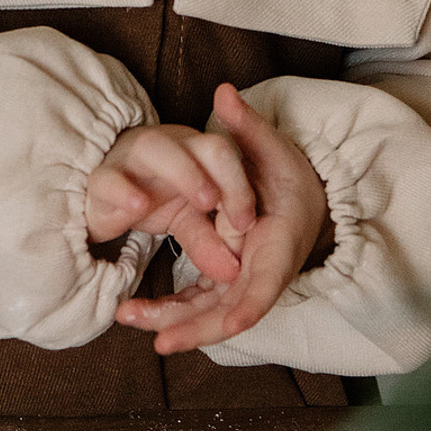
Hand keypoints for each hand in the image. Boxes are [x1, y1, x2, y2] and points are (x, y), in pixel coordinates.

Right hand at [86, 121, 256, 285]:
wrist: (105, 193)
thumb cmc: (154, 196)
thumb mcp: (188, 221)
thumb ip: (210, 241)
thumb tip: (232, 273)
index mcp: (198, 153)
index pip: (227, 156)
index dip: (239, 187)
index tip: (245, 224)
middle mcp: (171, 146)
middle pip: (205, 145)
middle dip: (225, 175)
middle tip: (222, 209)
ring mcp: (133, 157)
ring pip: (157, 147)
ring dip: (184, 172)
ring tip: (201, 203)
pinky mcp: (101, 178)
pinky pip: (110, 178)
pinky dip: (124, 190)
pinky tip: (138, 206)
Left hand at [115, 83, 328, 354]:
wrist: (301, 197)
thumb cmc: (288, 172)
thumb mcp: (272, 145)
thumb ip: (248, 124)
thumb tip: (225, 92)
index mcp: (280, 246)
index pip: (266, 286)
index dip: (247, 308)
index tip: (229, 326)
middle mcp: (263, 272)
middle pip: (230, 312)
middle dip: (195, 327)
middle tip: (157, 338)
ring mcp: (243, 281)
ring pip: (209, 312)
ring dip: (173, 321)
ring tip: (128, 317)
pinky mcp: (226, 280)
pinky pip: (199, 301)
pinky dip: (173, 309)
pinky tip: (138, 311)